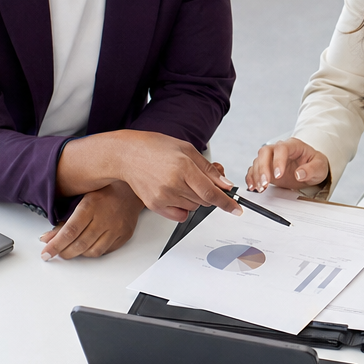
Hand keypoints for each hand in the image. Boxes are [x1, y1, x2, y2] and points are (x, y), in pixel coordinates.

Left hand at [40, 182, 142, 259]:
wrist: (131, 190)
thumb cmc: (104, 192)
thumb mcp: (81, 200)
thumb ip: (65, 220)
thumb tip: (47, 239)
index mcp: (91, 205)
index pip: (70, 231)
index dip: (56, 245)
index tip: (46, 253)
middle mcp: (105, 218)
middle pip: (80, 244)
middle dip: (64, 252)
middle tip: (55, 253)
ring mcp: (117, 228)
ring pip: (93, 251)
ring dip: (78, 254)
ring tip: (70, 249)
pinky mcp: (125, 235)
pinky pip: (105, 251)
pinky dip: (92, 252)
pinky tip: (86, 247)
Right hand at [58, 130, 240, 221]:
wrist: (127, 155)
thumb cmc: (155, 148)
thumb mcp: (187, 150)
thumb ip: (208, 169)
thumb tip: (225, 185)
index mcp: (184, 167)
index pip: (211, 192)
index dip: (227, 202)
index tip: (237, 210)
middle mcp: (173, 184)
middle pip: (204, 201)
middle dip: (208, 193)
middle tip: (196, 179)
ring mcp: (163, 197)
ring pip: (194, 208)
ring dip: (194, 199)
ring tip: (180, 182)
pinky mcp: (155, 206)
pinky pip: (180, 215)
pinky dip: (183, 208)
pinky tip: (175, 194)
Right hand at [246, 138, 328, 191]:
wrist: (312, 170)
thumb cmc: (316, 165)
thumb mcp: (320, 167)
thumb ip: (312, 169)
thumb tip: (300, 174)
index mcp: (293, 145)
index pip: (282, 148)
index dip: (278, 161)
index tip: (278, 175)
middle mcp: (280, 149)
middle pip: (265, 152)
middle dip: (263, 168)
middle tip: (265, 183)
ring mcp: (271, 158)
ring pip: (258, 161)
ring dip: (257, 175)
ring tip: (261, 188)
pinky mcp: (266, 168)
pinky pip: (254, 170)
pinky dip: (251, 178)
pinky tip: (253, 187)